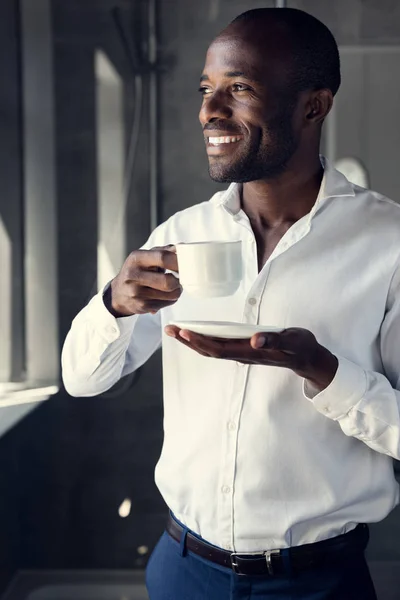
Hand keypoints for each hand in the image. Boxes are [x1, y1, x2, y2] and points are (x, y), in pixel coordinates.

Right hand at [106, 246, 181, 316]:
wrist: (118, 293)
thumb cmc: (137, 271)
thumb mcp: (145, 257)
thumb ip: (164, 251)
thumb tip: (182, 247)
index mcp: (136, 258)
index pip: (163, 258)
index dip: (178, 262)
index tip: (185, 264)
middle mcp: (134, 275)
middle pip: (168, 281)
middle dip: (179, 280)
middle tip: (180, 278)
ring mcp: (136, 292)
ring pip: (171, 294)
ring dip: (178, 290)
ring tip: (174, 286)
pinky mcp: (141, 306)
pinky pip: (167, 303)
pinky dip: (171, 299)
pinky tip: (165, 294)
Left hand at [164, 326, 337, 391]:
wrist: (307, 358)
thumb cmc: (300, 347)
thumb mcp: (293, 341)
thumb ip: (276, 340)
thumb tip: (255, 340)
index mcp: (250, 352)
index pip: (219, 348)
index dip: (200, 341)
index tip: (184, 332)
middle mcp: (242, 354)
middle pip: (209, 350)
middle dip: (188, 341)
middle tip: (169, 329)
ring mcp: (242, 353)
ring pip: (211, 349)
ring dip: (192, 341)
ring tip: (175, 331)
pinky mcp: (243, 349)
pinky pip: (218, 346)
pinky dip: (203, 340)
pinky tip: (195, 333)